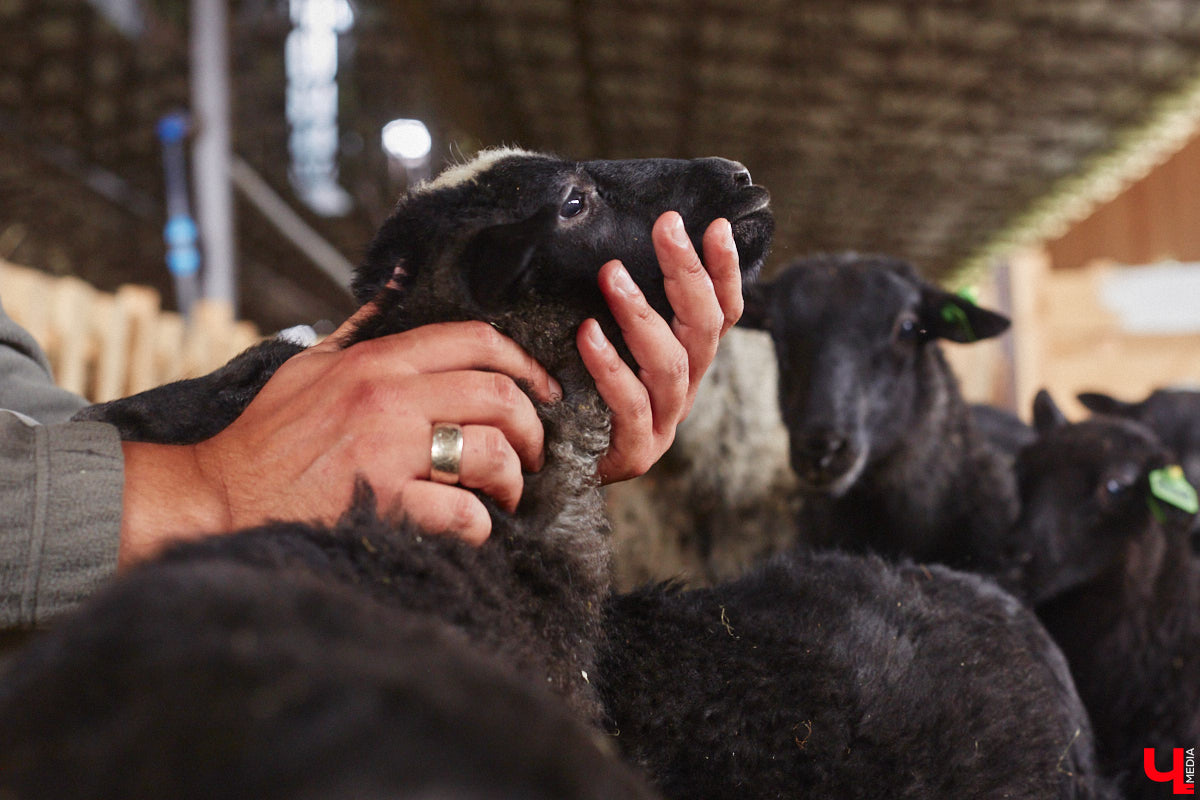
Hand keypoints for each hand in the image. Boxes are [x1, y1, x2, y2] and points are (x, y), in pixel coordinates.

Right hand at [118, 312, 559, 567]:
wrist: (217, 495)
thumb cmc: (266, 435)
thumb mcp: (308, 364)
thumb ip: (358, 330)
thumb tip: (395, 291)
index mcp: (374, 361)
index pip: (475, 341)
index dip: (525, 363)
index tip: (542, 389)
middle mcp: (387, 399)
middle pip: (498, 395)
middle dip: (531, 426)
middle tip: (531, 451)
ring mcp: (386, 452)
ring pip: (490, 451)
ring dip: (512, 477)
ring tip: (505, 492)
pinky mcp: (383, 504)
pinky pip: (463, 513)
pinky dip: (481, 525)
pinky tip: (474, 527)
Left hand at [579, 211, 741, 483]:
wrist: (552, 473)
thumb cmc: (575, 397)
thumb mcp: (603, 345)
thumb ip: (617, 307)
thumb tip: (611, 244)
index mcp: (686, 363)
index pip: (721, 313)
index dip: (724, 272)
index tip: (717, 225)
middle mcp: (683, 390)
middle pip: (703, 328)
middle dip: (688, 273)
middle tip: (667, 227)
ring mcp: (663, 424)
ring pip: (671, 364)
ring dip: (643, 314)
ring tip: (613, 275)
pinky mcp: (634, 452)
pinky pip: (630, 405)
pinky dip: (610, 366)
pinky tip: (587, 333)